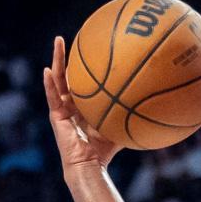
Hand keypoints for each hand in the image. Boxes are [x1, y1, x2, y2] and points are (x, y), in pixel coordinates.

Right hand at [44, 36, 117, 175]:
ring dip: (56, 59)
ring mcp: (61, 108)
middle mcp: (70, 103)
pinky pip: (52, 96)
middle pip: (67, 74)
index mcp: (82, 104)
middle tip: (68, 36)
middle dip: (67, 55)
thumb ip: (130, 116)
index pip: (81, 80)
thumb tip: (154, 109)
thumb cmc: (104, 151)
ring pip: (57, 79)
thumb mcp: (119, 128)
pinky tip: (46, 71)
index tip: (87, 45)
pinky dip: (48, 84)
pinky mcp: (55, 116)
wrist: (89, 165)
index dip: (82, 64)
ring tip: (58, 40)